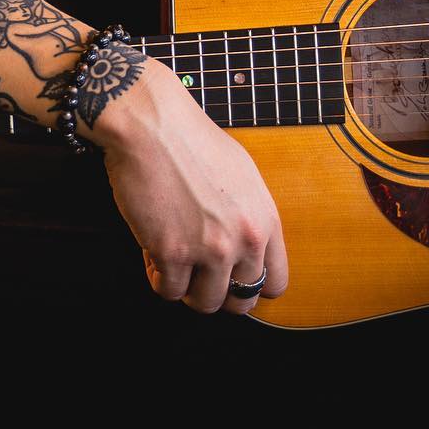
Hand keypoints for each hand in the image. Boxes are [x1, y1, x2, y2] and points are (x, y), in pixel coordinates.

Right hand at [94, 59, 288, 315]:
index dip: (251, 285)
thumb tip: (246, 251)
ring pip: (203, 303)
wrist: (152, 125)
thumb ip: (250, 217)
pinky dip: (158, 277)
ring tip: (176, 261)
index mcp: (265, 220)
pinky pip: (167, 290)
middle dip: (218, 292)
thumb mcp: (243, 176)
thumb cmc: (192, 141)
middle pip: (240, 301)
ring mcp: (208, 249)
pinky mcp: (172, 252)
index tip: (234, 279)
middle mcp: (244, 239)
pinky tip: (154, 251)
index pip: (275, 283)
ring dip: (187, 288)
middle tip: (200, 275)